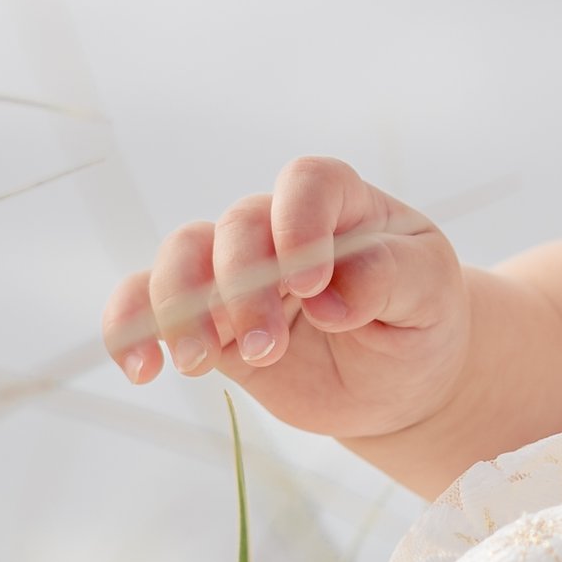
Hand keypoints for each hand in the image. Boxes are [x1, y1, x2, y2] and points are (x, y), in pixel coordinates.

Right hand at [103, 155, 470, 448]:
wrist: (401, 379)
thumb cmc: (421, 318)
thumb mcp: (428, 294)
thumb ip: (389, 279)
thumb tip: (330, 301)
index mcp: (343, 205)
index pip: (308, 182)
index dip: (299, 222)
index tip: (313, 285)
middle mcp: (281, 228)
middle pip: (236, 227)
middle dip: (242, 288)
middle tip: (268, 348)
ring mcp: (237, 273)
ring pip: (181, 258)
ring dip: (180, 306)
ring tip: (200, 361)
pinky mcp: (208, 322)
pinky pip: (148, 307)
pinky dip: (132, 330)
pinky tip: (142, 368)